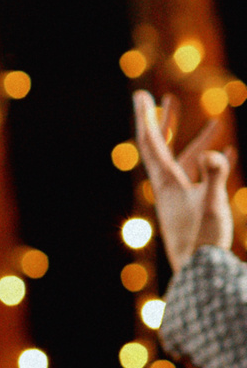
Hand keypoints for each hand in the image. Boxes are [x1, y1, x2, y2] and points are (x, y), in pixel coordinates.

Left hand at [135, 90, 233, 269]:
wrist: (199, 272)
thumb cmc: (204, 241)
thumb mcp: (212, 205)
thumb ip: (214, 178)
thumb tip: (215, 155)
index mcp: (166, 184)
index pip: (152, 145)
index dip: (148, 118)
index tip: (140, 94)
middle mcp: (168, 188)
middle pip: (162, 149)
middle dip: (165, 123)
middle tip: (165, 98)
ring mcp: (180, 198)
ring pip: (187, 162)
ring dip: (200, 141)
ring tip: (219, 122)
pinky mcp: (193, 208)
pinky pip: (201, 178)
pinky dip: (213, 162)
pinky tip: (227, 154)